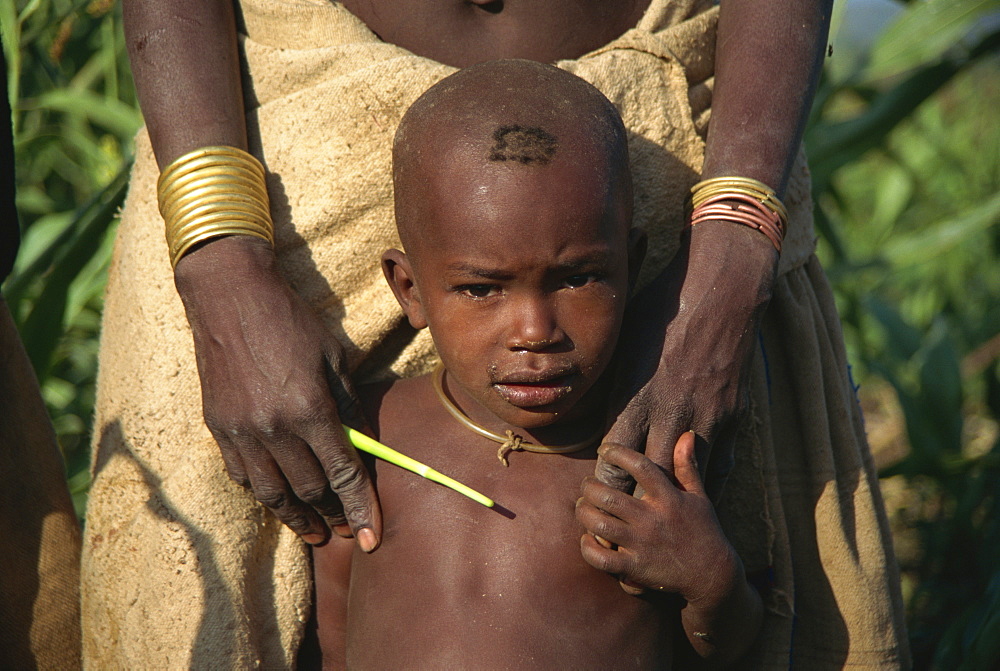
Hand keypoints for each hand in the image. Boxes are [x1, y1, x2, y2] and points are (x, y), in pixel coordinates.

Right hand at [174, 236, 380, 549]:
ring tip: (314, 532)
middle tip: (347, 528)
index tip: (370, 539)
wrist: (229, 295)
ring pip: (272, 493)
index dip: (361, 509)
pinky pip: (243, 475)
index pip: (343, 474)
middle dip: (333, 515)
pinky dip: (264, 492)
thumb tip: (363, 445)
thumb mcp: (334, 358)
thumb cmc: (291, 320)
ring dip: (297, 518)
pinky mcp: (218, 427)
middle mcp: (274, 428)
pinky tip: (278, 498)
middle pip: (310, 490)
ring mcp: (241, 431)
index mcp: (310, 409)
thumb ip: (349, 406)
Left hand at [579, 433, 762, 662]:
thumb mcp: (699, 497)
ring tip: (582, 506)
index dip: (617, 453)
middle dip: (589, 486)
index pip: (639, 466)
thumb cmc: (704, 531)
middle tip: (587, 484)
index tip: (605, 449)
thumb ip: (687, 466)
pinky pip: (600, 558)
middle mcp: (653, 519)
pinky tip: (588, 538)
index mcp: (668, 498)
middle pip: (608, 495)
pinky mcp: (635, 568)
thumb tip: (687, 434)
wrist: (712, 576)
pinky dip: (588, 547)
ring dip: (583, 512)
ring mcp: (642, 544)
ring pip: (598, 524)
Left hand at [597, 222, 777, 498]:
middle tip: (623, 521)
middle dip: (634, 502)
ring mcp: (705, 416)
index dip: (605, 481)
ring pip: (686, 478)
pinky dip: (705, 480)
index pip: (614, 458)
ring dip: (672, 498)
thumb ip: (615, 387)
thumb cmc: (662, 309)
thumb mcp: (627, 346)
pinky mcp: (733, 414)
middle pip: (648, 477)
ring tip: (659, 519)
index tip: (597, 494)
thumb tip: (601, 416)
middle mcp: (670, 411)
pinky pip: (719, 462)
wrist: (722, 290)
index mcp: (636, 395)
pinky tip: (695, 494)